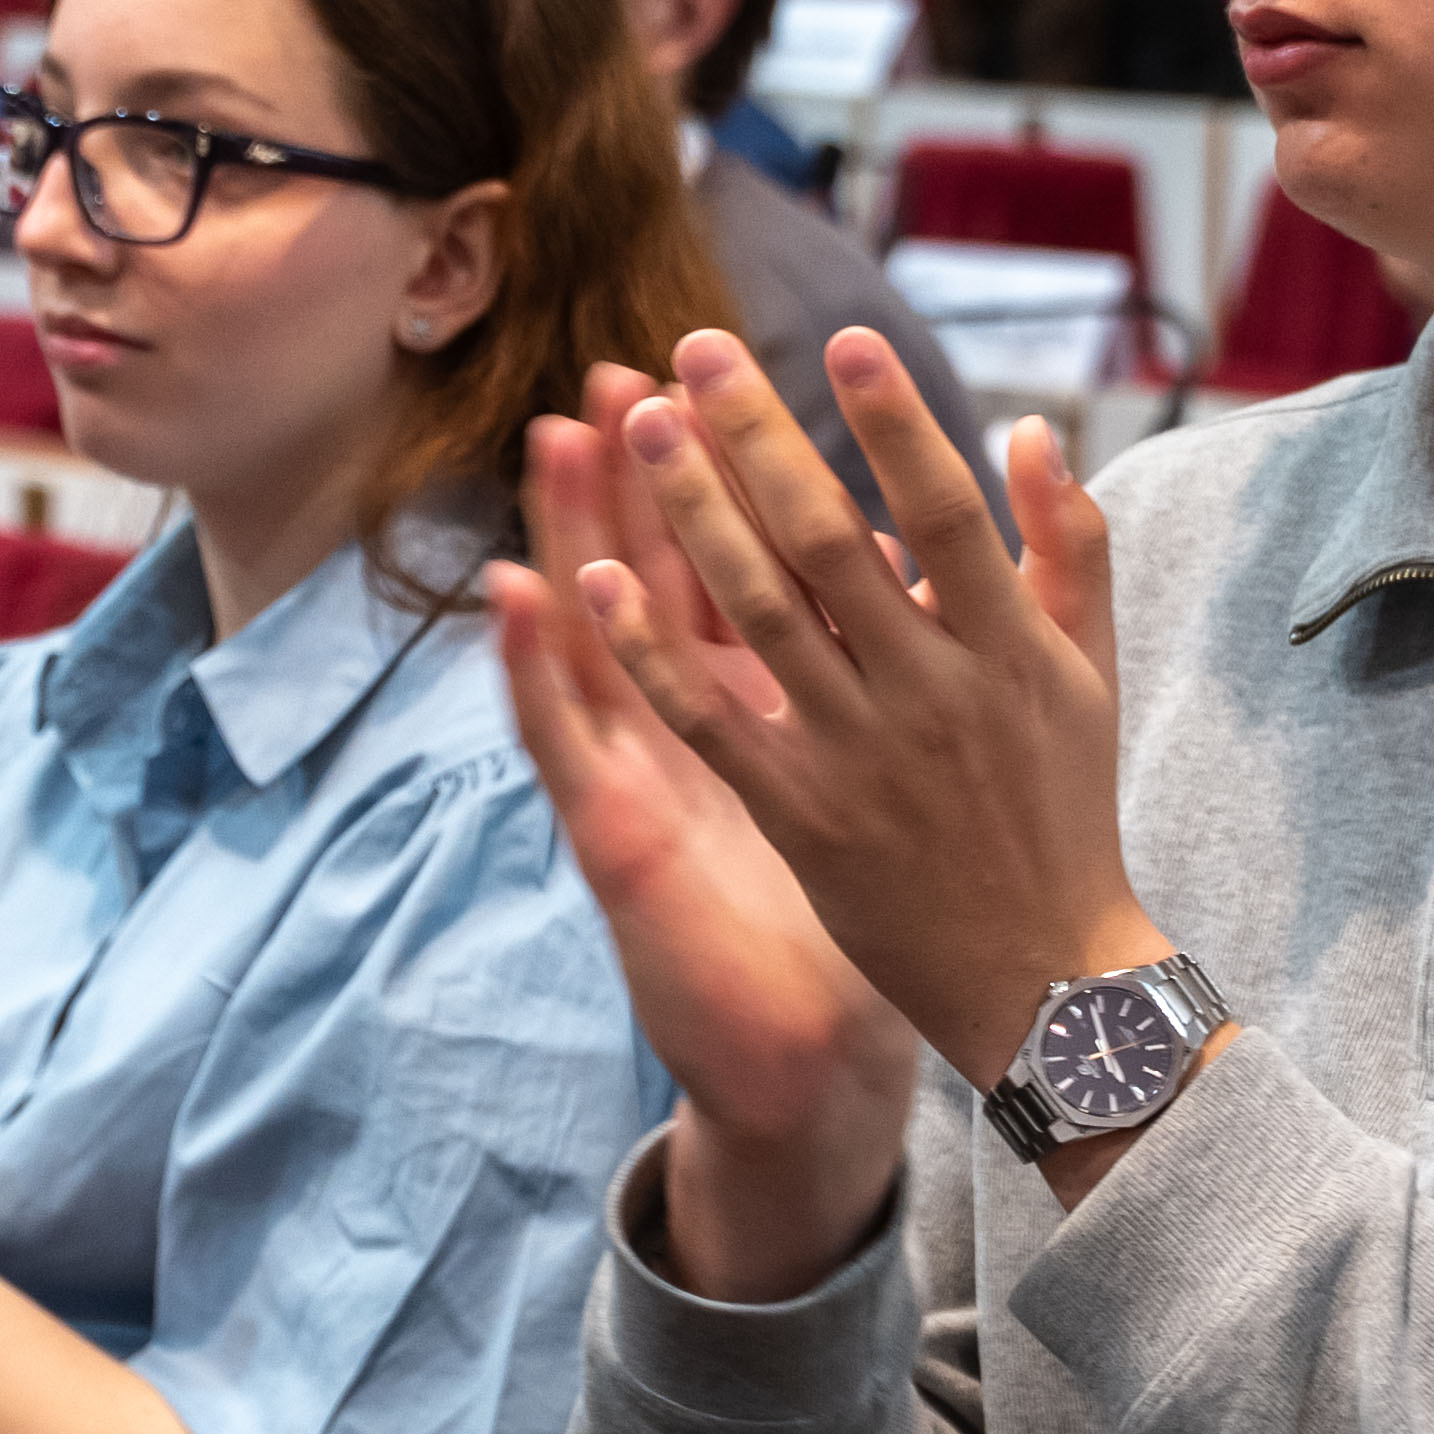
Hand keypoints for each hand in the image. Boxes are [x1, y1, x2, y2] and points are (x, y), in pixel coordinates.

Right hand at [487, 366, 934, 1296]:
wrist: (815, 1058)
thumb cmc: (860, 921)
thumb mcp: (881, 783)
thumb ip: (893, 674)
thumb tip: (917, 559)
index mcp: (765, 705)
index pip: (736, 564)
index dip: (724, 474)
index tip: (714, 378)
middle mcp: (696, 728)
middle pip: (656, 578)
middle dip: (641, 478)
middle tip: (615, 375)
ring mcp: (644, 774)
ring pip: (597, 633)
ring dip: (573, 535)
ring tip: (556, 442)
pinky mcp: (613, 833)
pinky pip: (568, 739)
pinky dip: (537, 665)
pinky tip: (516, 591)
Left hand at [528, 321, 1154, 1126]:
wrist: (1042, 975)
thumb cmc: (1064, 807)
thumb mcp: (1091, 673)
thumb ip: (1068, 544)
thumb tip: (1030, 428)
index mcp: (1008, 648)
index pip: (944, 511)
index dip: (894, 423)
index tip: (845, 339)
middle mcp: (928, 692)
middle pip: (826, 543)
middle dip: (758, 438)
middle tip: (698, 350)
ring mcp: (857, 754)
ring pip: (757, 614)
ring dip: (692, 514)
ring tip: (642, 424)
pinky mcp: (799, 814)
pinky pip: (709, 720)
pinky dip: (651, 651)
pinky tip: (594, 580)